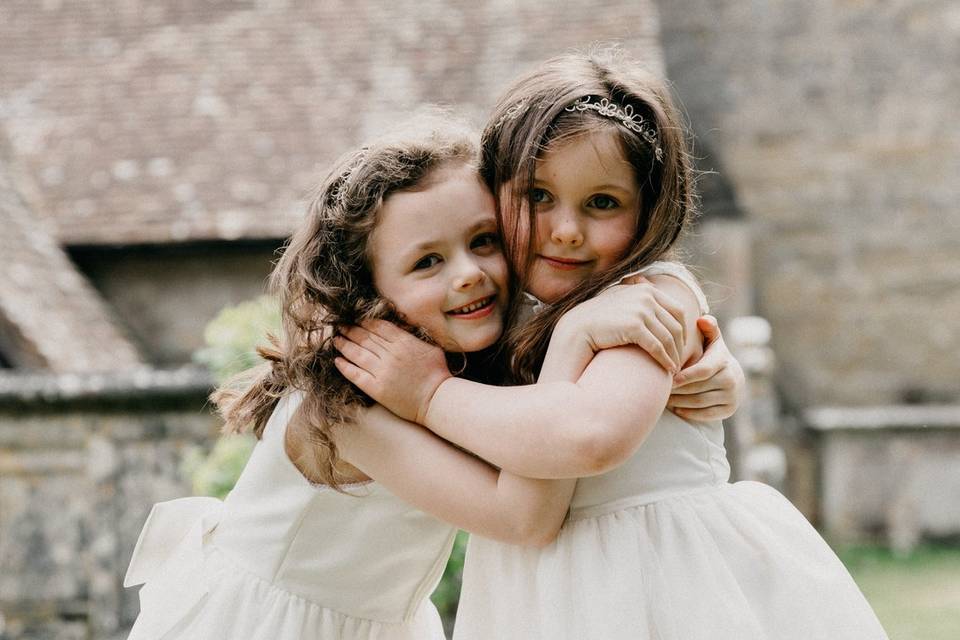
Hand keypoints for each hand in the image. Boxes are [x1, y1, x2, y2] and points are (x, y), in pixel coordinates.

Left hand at [333, 320, 451, 423]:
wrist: (437, 400)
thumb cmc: (438, 374)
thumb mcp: (430, 348)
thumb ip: (413, 337)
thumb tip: (401, 328)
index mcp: (404, 342)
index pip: (378, 327)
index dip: (364, 322)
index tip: (356, 320)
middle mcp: (390, 354)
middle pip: (365, 338)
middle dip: (351, 330)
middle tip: (341, 326)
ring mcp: (382, 371)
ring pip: (358, 353)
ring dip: (344, 345)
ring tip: (336, 340)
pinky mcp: (377, 388)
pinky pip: (356, 375)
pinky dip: (345, 367)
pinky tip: (337, 361)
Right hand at [559, 277, 686, 372]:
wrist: (578, 328)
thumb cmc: (600, 319)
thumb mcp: (622, 301)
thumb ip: (639, 298)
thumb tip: (655, 300)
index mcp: (647, 289)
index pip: (677, 310)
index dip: (684, 330)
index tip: (682, 345)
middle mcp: (646, 296)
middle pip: (675, 325)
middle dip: (680, 346)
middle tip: (681, 360)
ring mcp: (641, 310)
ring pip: (668, 337)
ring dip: (675, 355)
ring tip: (675, 368)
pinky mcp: (634, 326)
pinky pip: (657, 346)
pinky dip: (665, 360)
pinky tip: (668, 369)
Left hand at [667, 316, 744, 420]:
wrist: (733, 377)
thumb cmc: (713, 356)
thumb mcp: (712, 341)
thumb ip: (708, 328)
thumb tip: (703, 319)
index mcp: (724, 361)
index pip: (702, 371)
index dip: (684, 376)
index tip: (669, 378)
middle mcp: (731, 379)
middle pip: (697, 388)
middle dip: (677, 390)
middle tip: (660, 389)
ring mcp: (732, 396)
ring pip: (699, 402)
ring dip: (679, 402)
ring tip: (664, 399)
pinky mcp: (729, 410)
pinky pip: (705, 415)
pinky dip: (689, 413)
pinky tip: (676, 409)